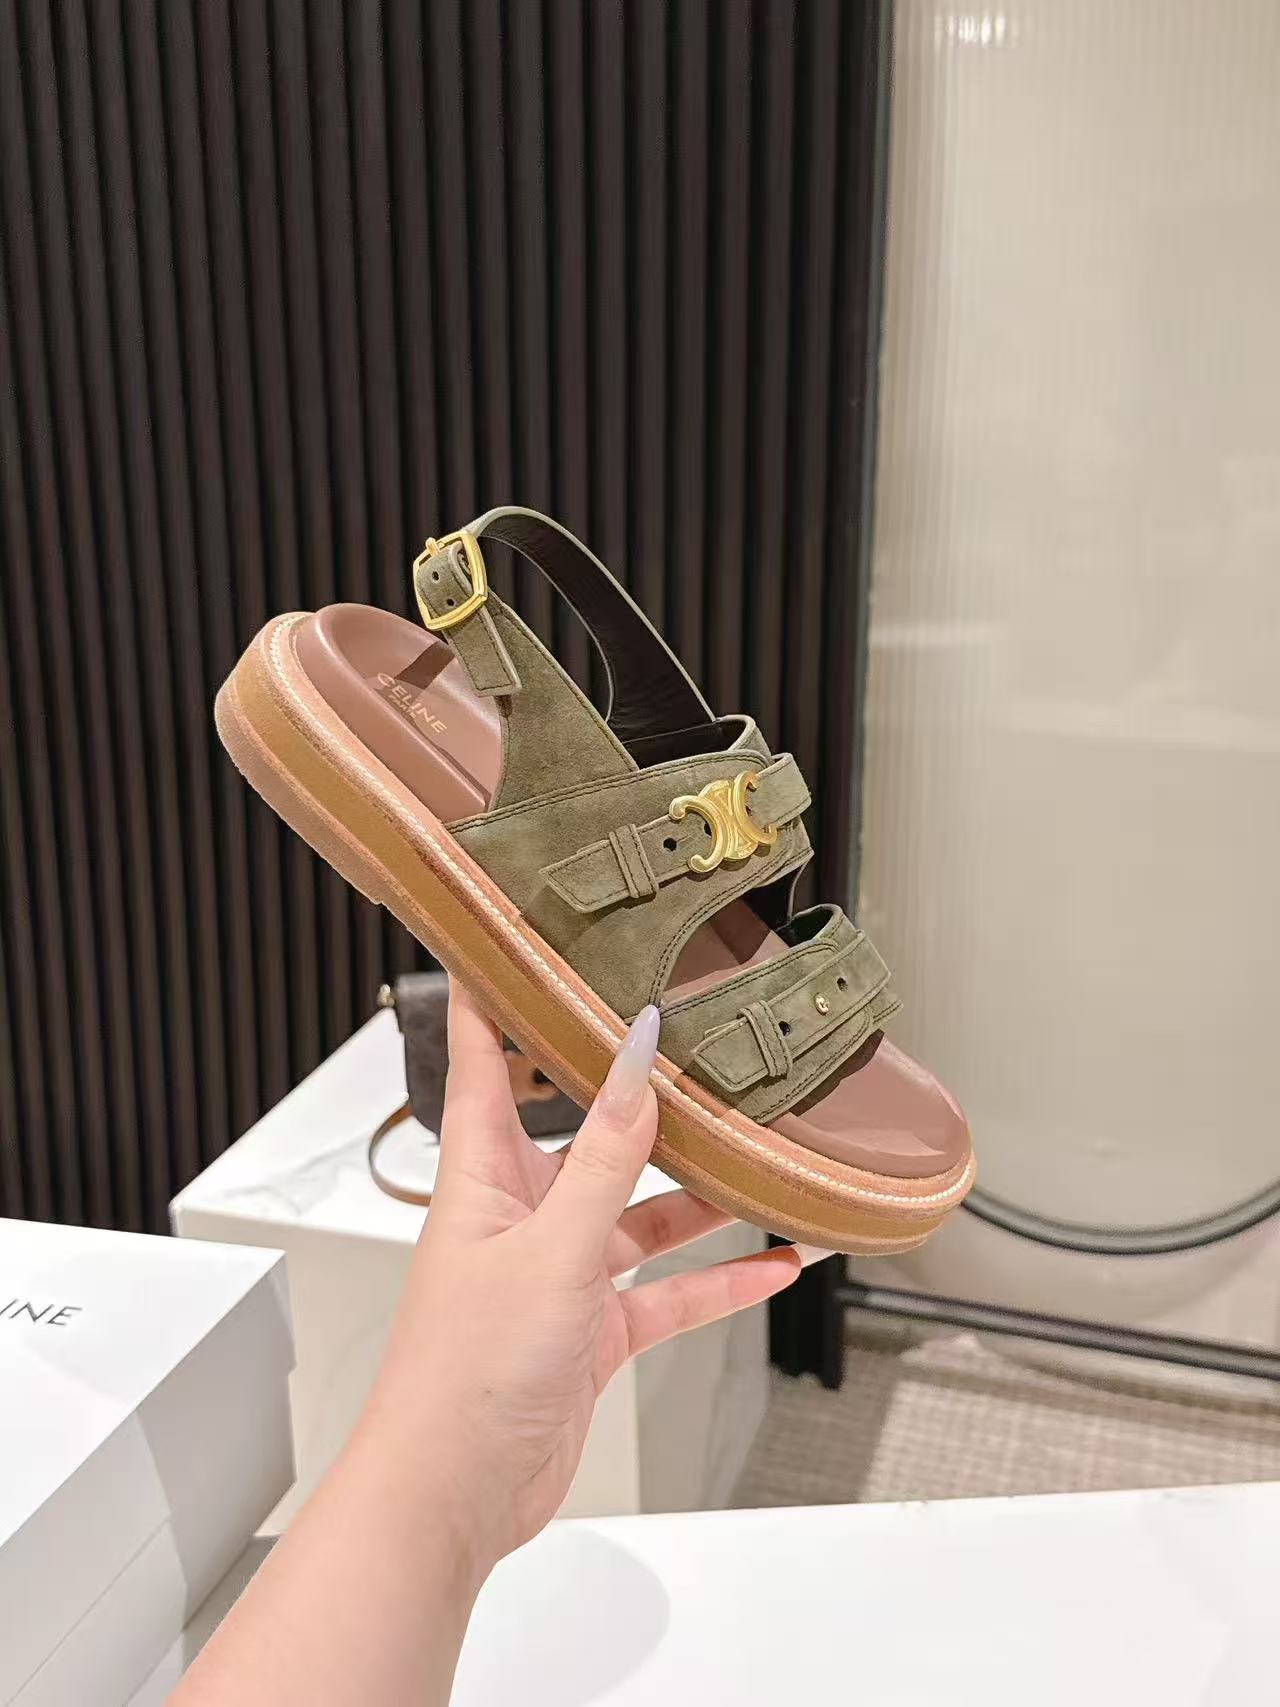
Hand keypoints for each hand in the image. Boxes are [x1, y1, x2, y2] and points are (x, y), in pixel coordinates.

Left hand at [358, 979, 803, 1573]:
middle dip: (635, 1090)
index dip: (497, 993)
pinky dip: (716, 1280)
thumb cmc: (465, 1372)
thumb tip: (637, 1054)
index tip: (519, 934)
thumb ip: (607, 1156)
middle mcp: (519, 1211)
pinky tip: (773, 1264)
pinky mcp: (590, 1331)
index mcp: (481, 1173)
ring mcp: (558, 1272)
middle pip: (584, 1129)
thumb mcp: (551, 1248)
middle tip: (688, 1038)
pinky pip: (665, 1293)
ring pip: (639, 1212)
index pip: (482, 1058)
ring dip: (699, 1194)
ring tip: (764, 1155)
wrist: (451, 1497)